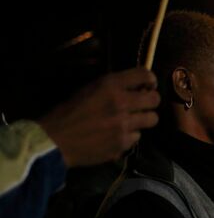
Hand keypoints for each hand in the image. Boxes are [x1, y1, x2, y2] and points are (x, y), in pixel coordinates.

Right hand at [39, 67, 159, 166]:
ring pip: (152, 119)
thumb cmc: (68, 112)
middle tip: (142, 106)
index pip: (145, 75)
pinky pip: (137, 137)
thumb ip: (114, 87)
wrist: (55, 140)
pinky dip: (129, 136)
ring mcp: (124, 125)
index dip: (150, 80)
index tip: (148, 86)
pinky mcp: (123, 143)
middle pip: (155, 100)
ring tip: (130, 122)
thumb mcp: (89, 89)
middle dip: (150, 102)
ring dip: (143, 120)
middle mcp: (121, 103)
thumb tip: (136, 88)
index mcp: (111, 85)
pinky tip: (116, 136)